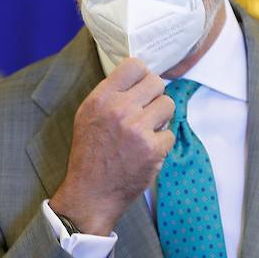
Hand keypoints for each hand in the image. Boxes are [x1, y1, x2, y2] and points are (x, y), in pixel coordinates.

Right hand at [51, 57, 173, 235]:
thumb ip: (110, 95)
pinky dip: (162, 144)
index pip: (134, 66)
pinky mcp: (153, 149)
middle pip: (157, 83)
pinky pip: (171, 134)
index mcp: (101, 98)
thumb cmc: (89, 154)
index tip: (141, 89)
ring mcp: (137, 129)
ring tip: (147, 132)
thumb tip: (138, 80)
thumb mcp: (88, 116)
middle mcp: (119, 109)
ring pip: (169, 105)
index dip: (142, 76)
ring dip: (161, 119)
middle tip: (146, 112)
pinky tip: (146, 152)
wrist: (91, 192)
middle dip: (155, 97)